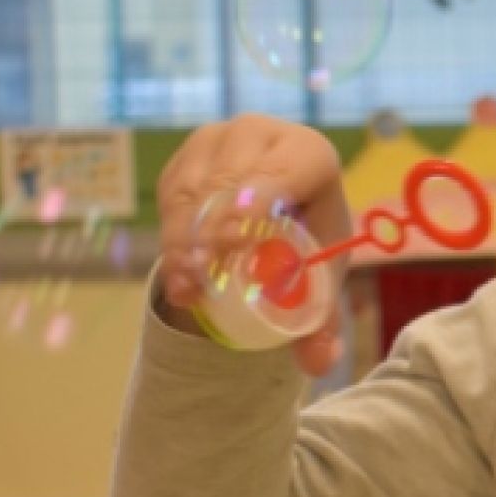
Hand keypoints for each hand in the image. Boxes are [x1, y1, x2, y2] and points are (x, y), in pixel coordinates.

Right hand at [157, 113, 351, 374]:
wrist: (280, 216)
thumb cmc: (309, 243)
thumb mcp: (321, 280)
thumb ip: (323, 321)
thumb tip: (319, 362)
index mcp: (309, 153)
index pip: (280, 171)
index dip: (255, 205)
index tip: (232, 248)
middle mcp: (262, 134)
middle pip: (228, 182)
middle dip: (210, 234)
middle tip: (200, 284)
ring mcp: (218, 140)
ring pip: (193, 190)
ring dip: (184, 242)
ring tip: (187, 290)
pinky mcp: (185, 157)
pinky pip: (171, 194)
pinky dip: (172, 235)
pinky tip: (179, 274)